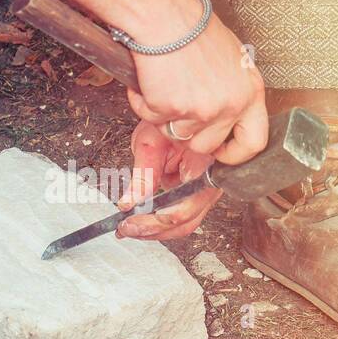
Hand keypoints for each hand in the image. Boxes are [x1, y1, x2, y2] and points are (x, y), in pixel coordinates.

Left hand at [115, 120, 221, 240]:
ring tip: (130, 225)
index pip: (182, 209)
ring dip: (157, 228)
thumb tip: (128, 203)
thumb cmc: (172, 118)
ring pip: (187, 222)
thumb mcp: (151, 142)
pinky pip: (185, 212)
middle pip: (186, 222)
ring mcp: (209, 188)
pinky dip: (162, 218)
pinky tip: (142, 217)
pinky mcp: (201, 191)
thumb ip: (143, 176)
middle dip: (153, 230)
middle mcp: (212, 182)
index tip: (129, 223)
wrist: (185, 108)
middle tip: (125, 229)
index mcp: (204, 168)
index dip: (153, 222)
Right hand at [124, 11, 268, 164]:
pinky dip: (145, 102)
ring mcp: (200, 110)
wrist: (166, 15)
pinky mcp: (171, 108)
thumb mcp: (231, 61)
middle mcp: (229, 104)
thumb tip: (224, 116)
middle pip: (207, 146)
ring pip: (177, 135)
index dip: (235, 153)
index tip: (221, 150)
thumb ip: (233, 92)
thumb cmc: (193, 28)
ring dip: (166, 116)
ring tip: (166, 84)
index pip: (253, 141)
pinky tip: (151, 79)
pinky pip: (151, 119)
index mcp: (249, 92)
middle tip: (178, 110)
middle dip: (188, 134)